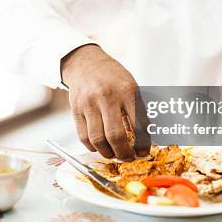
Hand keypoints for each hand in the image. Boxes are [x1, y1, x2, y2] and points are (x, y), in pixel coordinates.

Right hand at [61, 44, 149, 159]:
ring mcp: (89, 104)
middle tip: (128, 158)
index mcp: (127, 90)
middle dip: (124, 153)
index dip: (143, 143)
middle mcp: (107, 97)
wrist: (86, 63)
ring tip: (114, 154)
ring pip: (98, 140)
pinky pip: (83, 137)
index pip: (139, 123)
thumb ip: (138, 110)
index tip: (144, 152)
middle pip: (116, 135)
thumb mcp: (131, 86)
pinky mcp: (76, 110)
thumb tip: (145, 138)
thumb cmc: (113, 77)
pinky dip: (93, 147)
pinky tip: (100, 146)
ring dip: (107, 153)